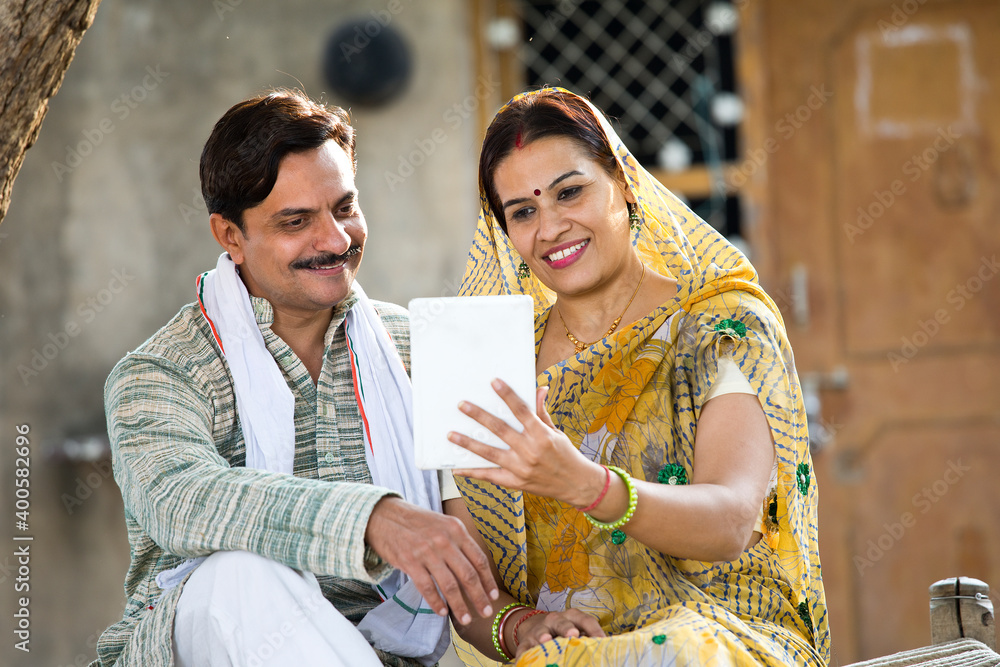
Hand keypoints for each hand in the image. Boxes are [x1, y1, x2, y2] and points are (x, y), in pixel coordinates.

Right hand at [364, 497, 498, 624]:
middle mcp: (444, 540)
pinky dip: (436, 602)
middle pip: (468, 575)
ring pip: (450, 585)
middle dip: (479, 597)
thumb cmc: (417, 522)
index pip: (479, 559)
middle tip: (486, 613)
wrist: (384, 515)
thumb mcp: (443, 524)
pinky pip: (427, 587)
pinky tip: (442, 612)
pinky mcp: (409, 561)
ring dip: (460, 606)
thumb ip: (459, 542)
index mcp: (456, 529)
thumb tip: (476, 569)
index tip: (493, 595)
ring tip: (466, 619)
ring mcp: (427, 551)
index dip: (488, 580)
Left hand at [448, 380, 604, 506]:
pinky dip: (472, 473)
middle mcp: (530, 451)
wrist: (576, 484)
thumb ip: (541, 412)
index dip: (507, 395)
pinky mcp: (516, 483)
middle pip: (500, 429)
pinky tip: (457, 468)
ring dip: (468, 443)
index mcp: (542, 435)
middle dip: (479, 416)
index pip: (521, 410)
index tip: (493, 382)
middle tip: (462, 405)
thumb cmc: (566, 454)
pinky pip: (490, 476)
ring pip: (489, 453)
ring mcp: (521, 468)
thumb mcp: (556, 432)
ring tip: (451, 435)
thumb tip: (539, 388)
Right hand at [512, 609, 605, 656]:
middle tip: (573, 634)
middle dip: (567, 628)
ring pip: (541, 632)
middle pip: (562, 622)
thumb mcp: (576, 629)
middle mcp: (555, 620)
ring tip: (546, 640)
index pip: (585, 620)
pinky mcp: (526, 641)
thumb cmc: (563, 631)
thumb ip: (588, 637)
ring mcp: (539, 630)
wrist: (534, 626)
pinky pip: (524, 648)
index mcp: (572, 616)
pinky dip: (524, 654)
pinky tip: (523, 660)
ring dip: (543, 636)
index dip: (594, 629)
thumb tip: (605, 650)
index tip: (602, 639)